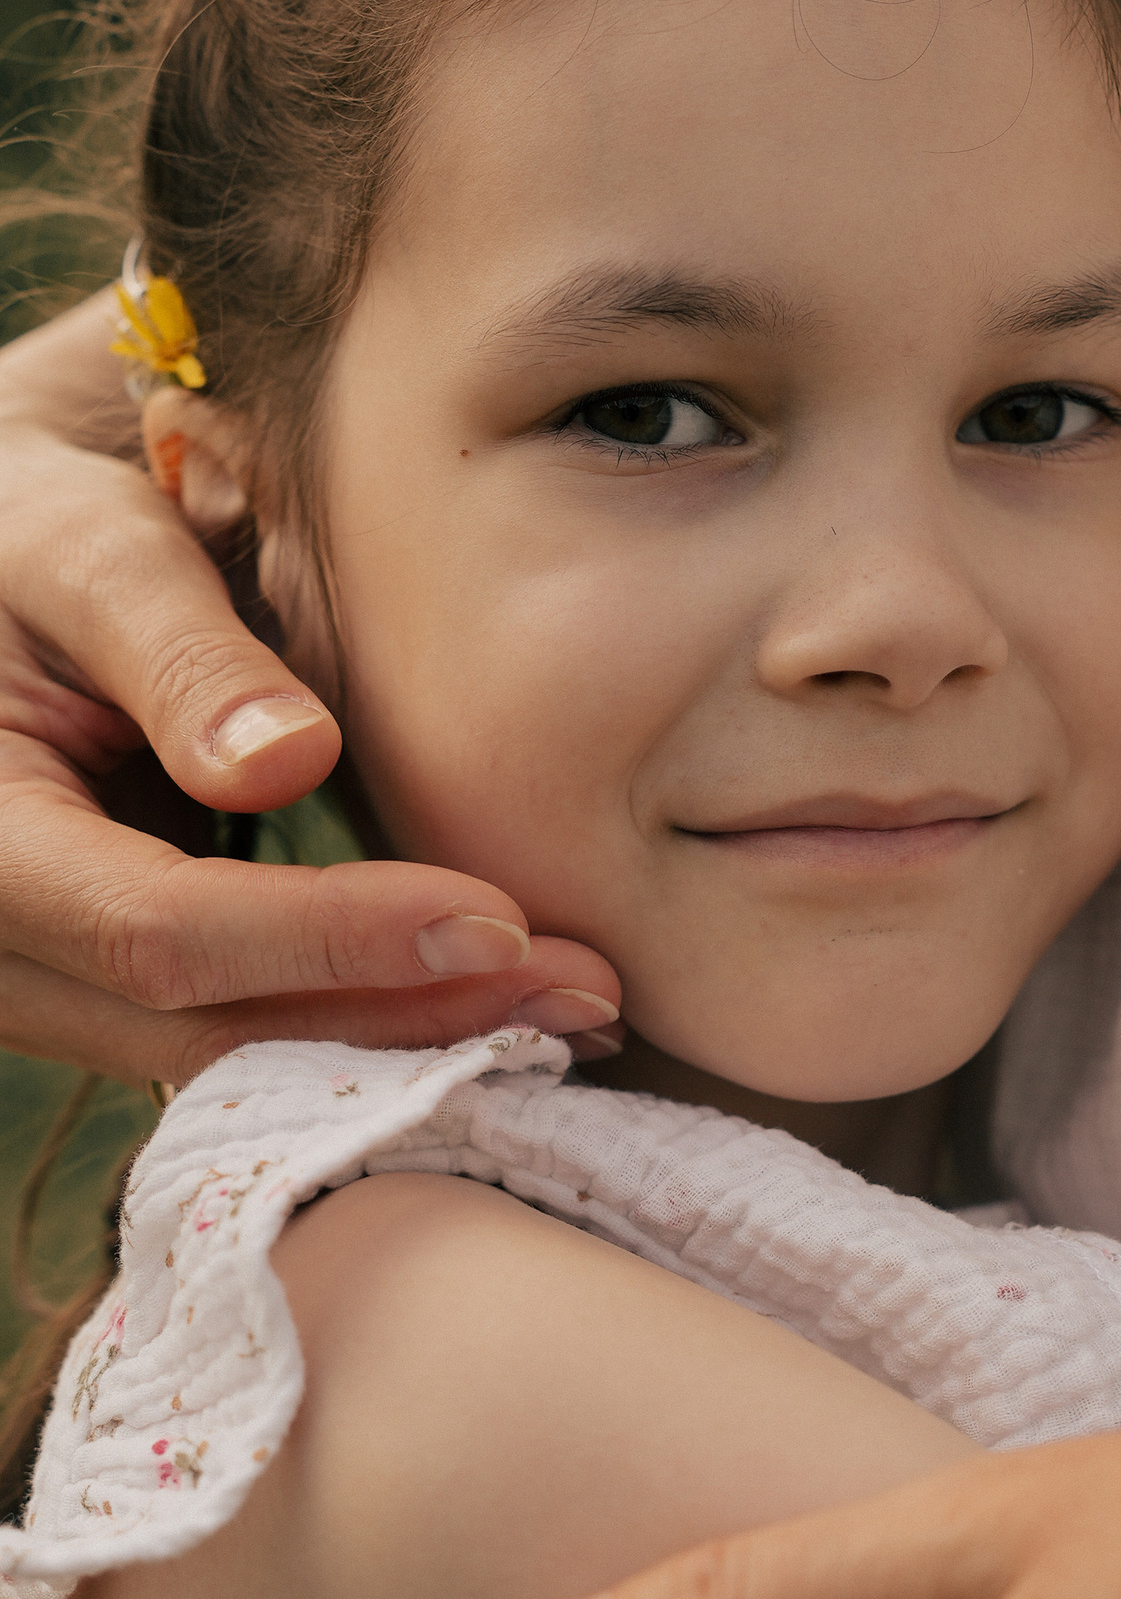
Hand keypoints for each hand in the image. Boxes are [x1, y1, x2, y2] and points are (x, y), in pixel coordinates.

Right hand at [0, 293, 619, 1078]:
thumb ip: (178, 653)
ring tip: (573, 1012)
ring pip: (228, 1062)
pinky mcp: (102, 990)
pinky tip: (495, 1005)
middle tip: (588, 991)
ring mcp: (42, 988)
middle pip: (206, 1031)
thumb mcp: (86, 549)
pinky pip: (235, 1037)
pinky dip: (366, 1025)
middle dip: (406, 1021)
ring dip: (405, 1045)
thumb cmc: (30, 535)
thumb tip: (285, 763)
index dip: (333, 939)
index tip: (497, 922)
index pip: (158, 931)